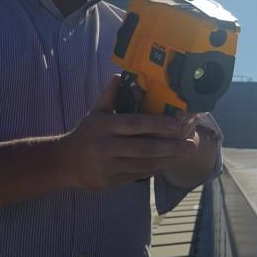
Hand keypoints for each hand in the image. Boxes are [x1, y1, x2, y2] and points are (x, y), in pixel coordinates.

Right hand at [58, 76, 200, 189]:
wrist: (65, 163)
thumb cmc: (86, 134)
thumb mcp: (95, 113)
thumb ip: (110, 96)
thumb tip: (120, 76)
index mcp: (104, 126)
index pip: (135, 123)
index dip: (158, 123)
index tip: (178, 123)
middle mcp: (106, 146)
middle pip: (144, 148)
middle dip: (171, 147)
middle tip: (191, 145)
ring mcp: (108, 166)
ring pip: (145, 164)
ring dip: (168, 160)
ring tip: (185, 154)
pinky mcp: (111, 181)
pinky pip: (139, 175)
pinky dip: (156, 169)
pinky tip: (170, 163)